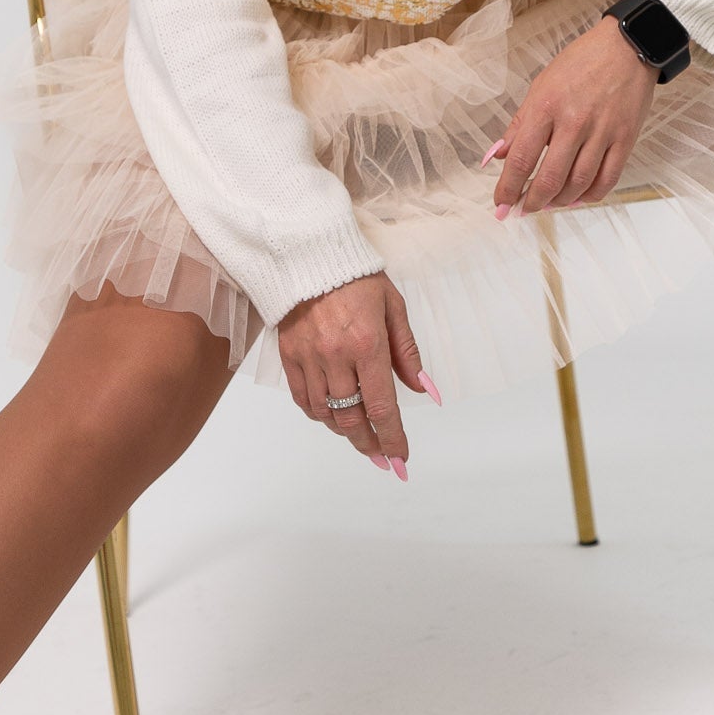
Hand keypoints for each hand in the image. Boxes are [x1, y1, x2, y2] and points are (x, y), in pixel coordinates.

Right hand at [278, 272, 438, 478]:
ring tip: (360, 435)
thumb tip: (424, 390)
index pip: (381, 405)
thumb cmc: (357, 279)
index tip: (400, 458)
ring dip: (344, 431)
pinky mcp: (288, 356)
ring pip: (325, 414)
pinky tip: (332, 416)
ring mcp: (309, 357)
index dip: (392, 438)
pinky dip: (319, 414)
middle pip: (350, 418)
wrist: (309, 256)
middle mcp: (336, 355)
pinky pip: (303, 399)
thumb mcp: (393, 308)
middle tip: (382, 457)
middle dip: (369, 444)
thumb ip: (407, 353)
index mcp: (367, 343)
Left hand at [483, 18, 656, 216]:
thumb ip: (519, 124)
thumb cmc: (580, 63)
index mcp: (547, 106)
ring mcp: (603, 132)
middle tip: (524, 209)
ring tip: (549, 204)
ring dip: (560, 202)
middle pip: (550, 178)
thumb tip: (495, 156)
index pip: (521, 158)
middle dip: (532, 202)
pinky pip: (607, 179)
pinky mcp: (625, 138)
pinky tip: (578, 198)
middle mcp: (574, 122)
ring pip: (578, 184)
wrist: (627, 47)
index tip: (501, 203)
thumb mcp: (541, 86)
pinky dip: (591, 196)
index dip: (508, 188)